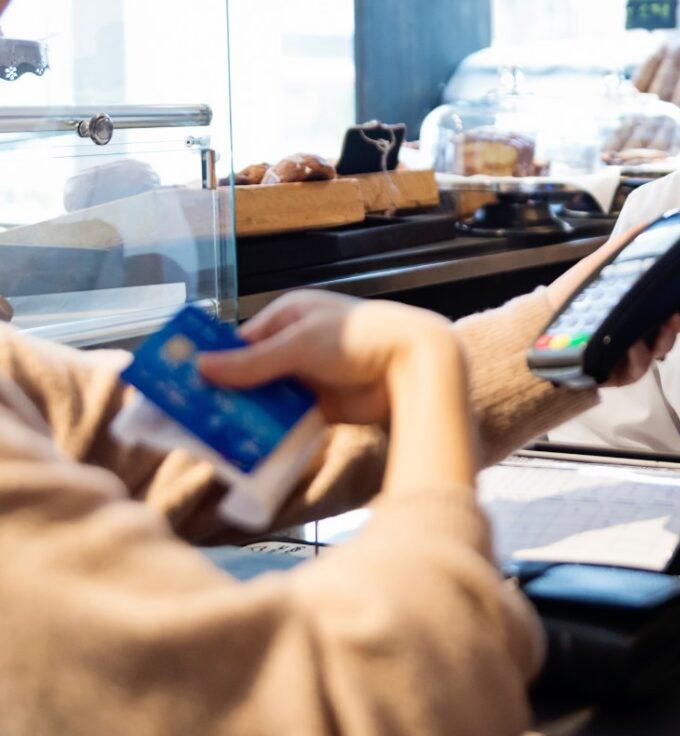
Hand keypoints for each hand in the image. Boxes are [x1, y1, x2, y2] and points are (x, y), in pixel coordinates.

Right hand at [199, 290, 455, 425]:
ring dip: (244, 418)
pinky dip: (268, 434)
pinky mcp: (320, 408)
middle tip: (189, 421)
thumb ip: (251, 363)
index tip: (181, 386)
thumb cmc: (357, 339)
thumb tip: (200, 367)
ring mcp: (306, 379)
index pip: (238, 342)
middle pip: (248, 374)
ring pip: (264, 401)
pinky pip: (285, 422)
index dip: (212, 364)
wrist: (411, 366)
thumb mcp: (298, 345)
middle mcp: (292, 347)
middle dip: (224, 396)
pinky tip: (244, 449)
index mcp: (286, 318)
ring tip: (208, 440)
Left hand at [546, 227, 679, 387]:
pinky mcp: (618, 372)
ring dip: (668, 334)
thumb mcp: (601, 266)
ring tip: (669, 320)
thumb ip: (627, 246)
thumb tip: (651, 222)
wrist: (541, 320)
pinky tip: (636, 344)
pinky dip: (639, 356)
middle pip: (678, 327)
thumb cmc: (575, 294)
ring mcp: (633, 353)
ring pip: (662, 348)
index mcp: (645, 307)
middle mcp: (643, 331)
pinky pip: (637, 368)